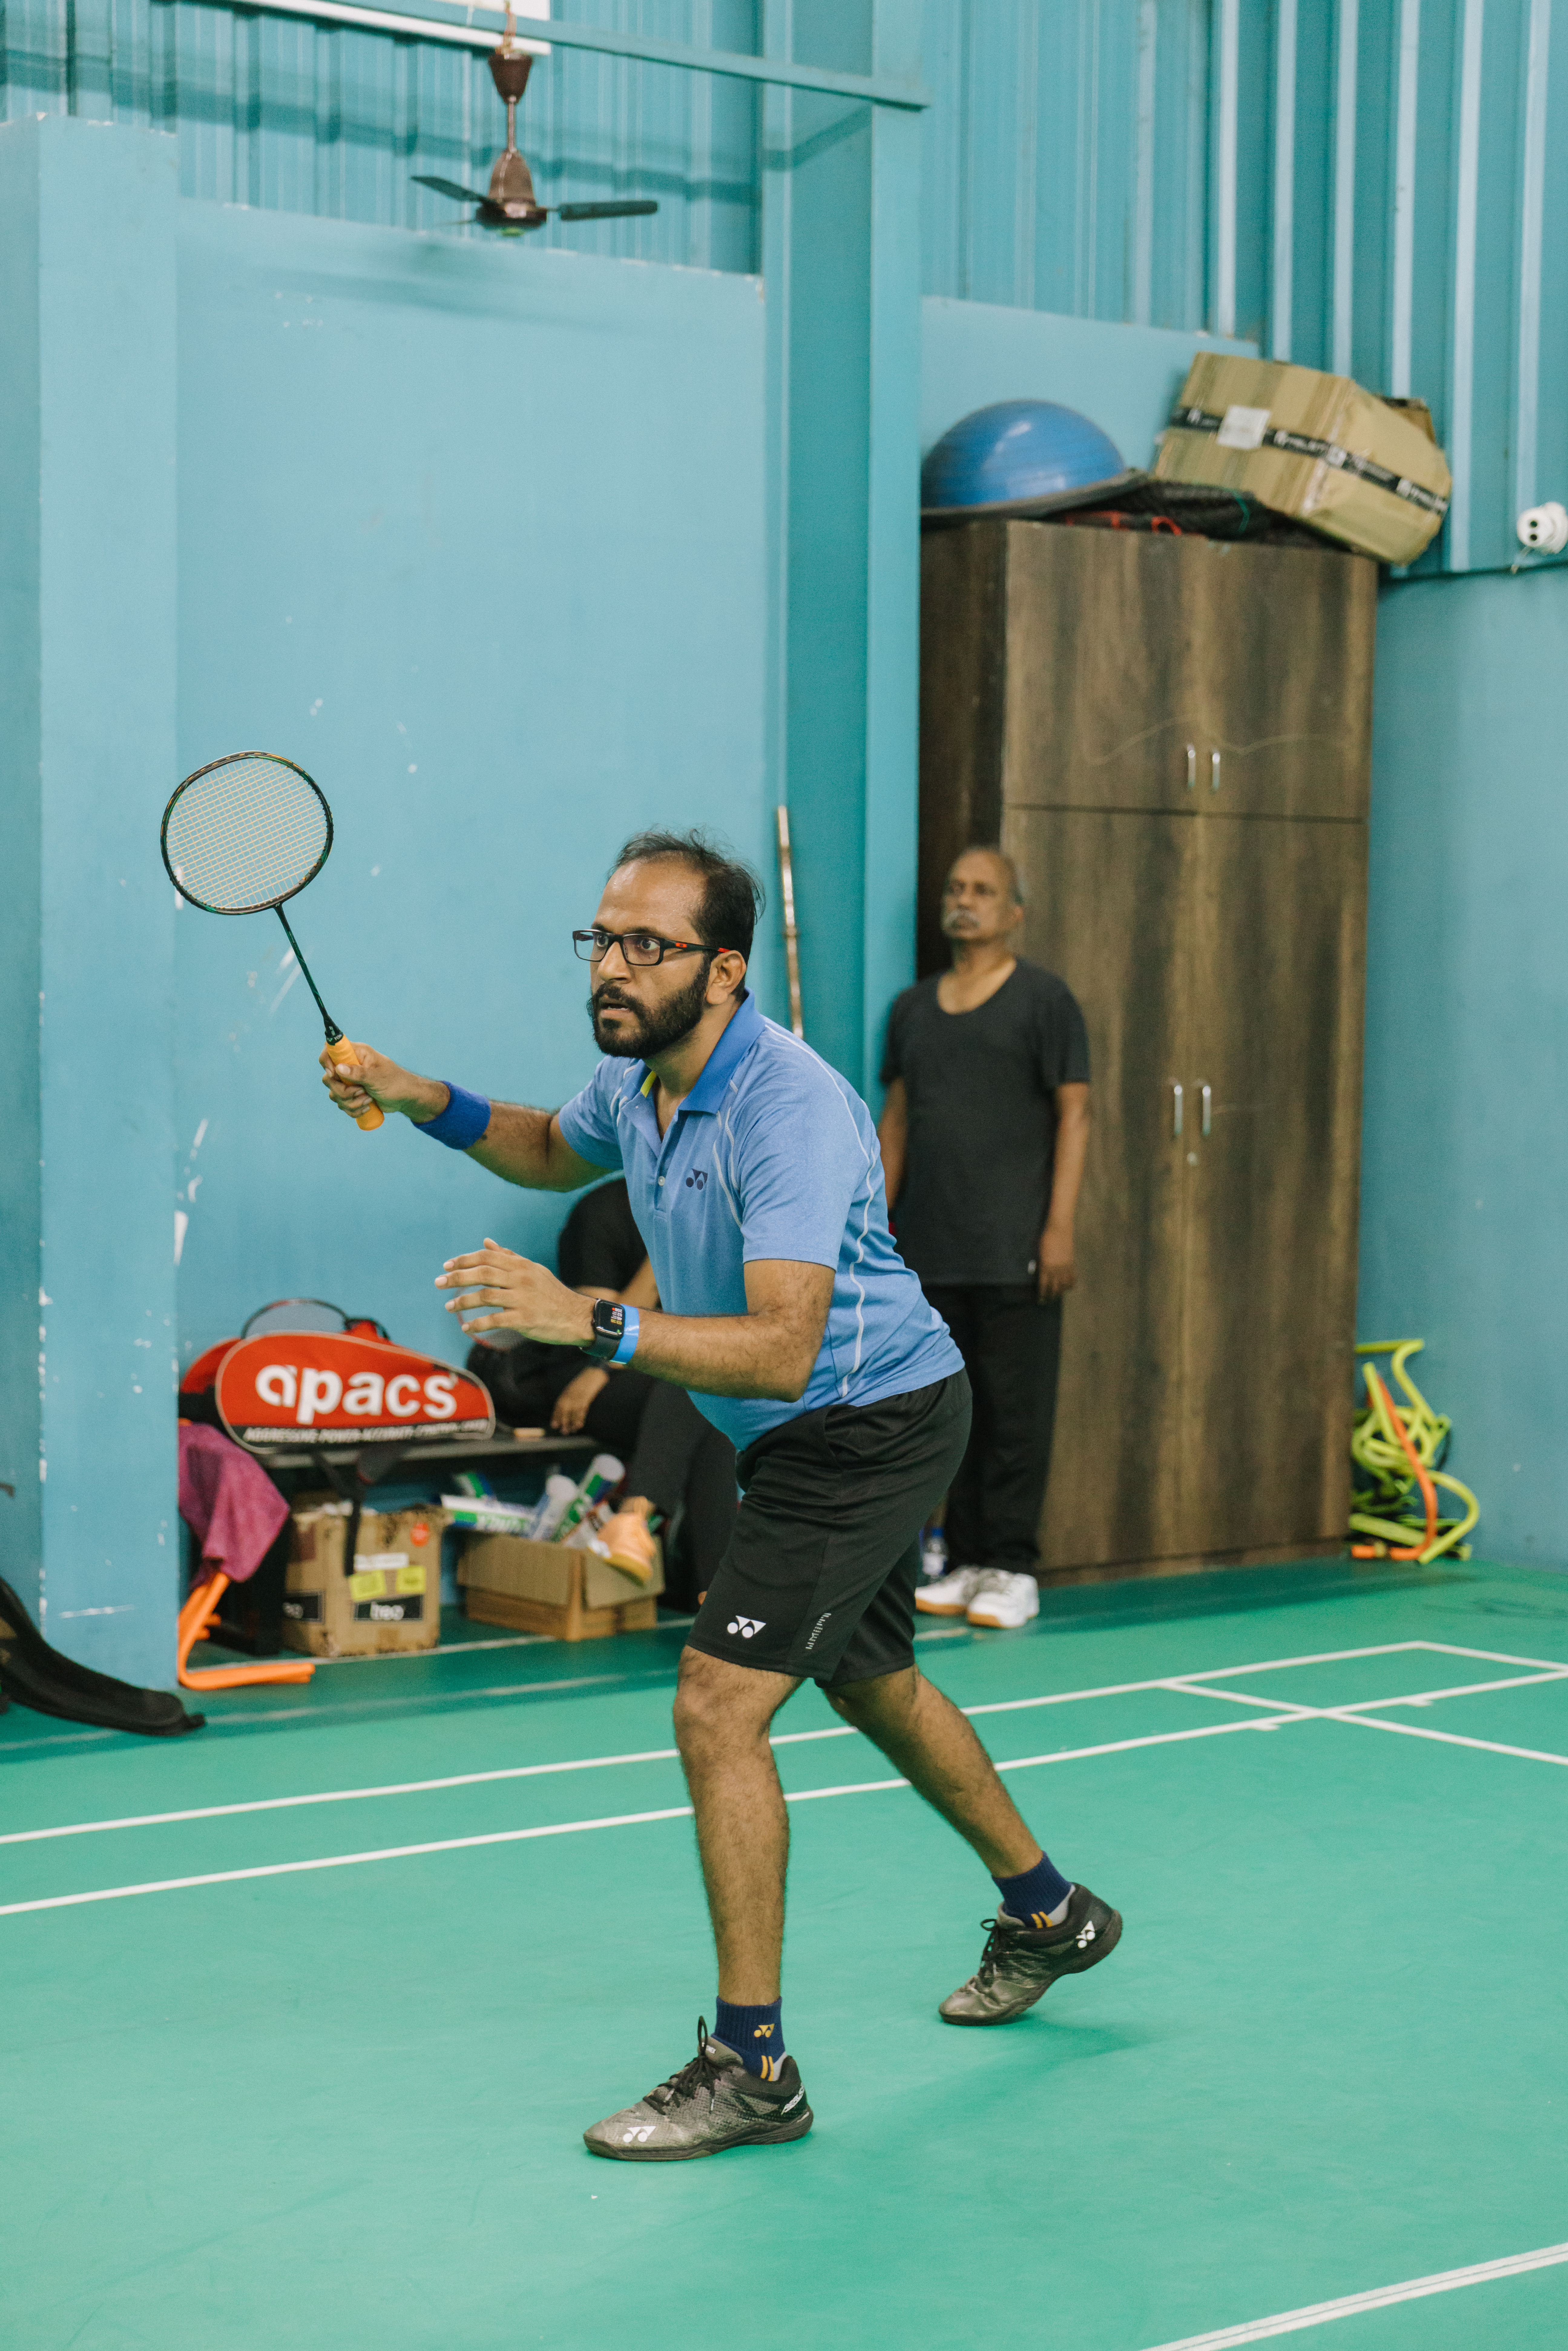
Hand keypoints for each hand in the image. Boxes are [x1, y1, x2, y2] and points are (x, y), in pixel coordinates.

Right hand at [319, 1042, 448, 1123]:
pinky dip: (353, 1109)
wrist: (405, 1098)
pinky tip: (367, 1106)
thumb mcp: (377, 1077)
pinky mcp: (351, 1094)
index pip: (330, 1050)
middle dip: (344, 1091)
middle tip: (362, 1090)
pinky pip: (341, 1104)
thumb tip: (338, 1068)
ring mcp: (349, 1081)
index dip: (327, 1062)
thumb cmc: (395, 1082)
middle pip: (328, 1078)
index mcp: (356, 1053)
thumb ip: (358, 1073)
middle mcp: (349, 1065)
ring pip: (334, 1094)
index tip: (334, 1074)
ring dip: (351, 1102)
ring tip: (369, 1099)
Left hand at [437, 1240, 595, 1345]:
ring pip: (486, 1296)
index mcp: (521, 1265)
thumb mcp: (532, 1270)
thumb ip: (509, 1257)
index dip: (465, 1259)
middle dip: (457, 1277)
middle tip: (438, 1283)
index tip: (446, 1265)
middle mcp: (521, 1279)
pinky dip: (478, 1324)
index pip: (487, 1256)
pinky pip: (496, 1320)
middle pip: (483, 1273)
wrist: (577, 1317)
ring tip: (449, 1307)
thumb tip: (487, 1241)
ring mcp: (523, 1299)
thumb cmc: (551, 1293)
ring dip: (463, 1301)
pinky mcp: (525, 1319)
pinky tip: (467, 1328)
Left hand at [550, 1366, 608, 1432]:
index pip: (559, 1405)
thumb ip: (571, 1396)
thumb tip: (568, 1409)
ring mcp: (578, 1394)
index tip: (554, 1425)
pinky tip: (579, 1424)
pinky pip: (582, 1408)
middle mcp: (570, 1393)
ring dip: (571, 1422)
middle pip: (564, 1409)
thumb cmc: (587, 1380)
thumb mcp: (576, 1387)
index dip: (556, 1415)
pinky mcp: (586, 1395)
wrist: (596, 1370)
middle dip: (563, 1421)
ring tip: (571, 1431)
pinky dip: (580, 1417)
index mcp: (567, 1391)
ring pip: (572, 1410)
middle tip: (563, 1431)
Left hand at [1037, 1226, 1075, 1300]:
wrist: (1059, 1229)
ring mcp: (1065, 1267)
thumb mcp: (1040, 1253)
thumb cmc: (1046, 1239)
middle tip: (1048, 1301)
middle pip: (1054, 1288)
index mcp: (1046, 1266)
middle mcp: (1056, 1269)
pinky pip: (1072, 1278)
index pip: (1044, 1285)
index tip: (1040, 1299)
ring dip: (1060, 1292)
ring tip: (1057, 1296)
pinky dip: (1070, 1284)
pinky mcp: (1072, 1263)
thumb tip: (1041, 1275)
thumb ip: (1041, 1265)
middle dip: (1051, 1296)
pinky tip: (1067, 1287)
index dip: (1042, 1294)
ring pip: (1064, 1285)